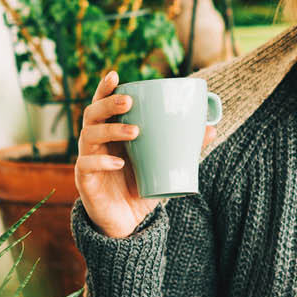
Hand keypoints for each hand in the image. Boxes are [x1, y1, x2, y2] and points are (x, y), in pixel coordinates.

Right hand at [75, 70, 215, 238]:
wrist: (127, 221)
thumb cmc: (142, 185)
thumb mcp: (163, 163)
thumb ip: (183, 146)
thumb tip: (211, 128)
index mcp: (110, 132)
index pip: (101, 105)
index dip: (105, 88)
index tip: (115, 75)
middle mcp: (95, 142)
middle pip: (91, 115)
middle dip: (108, 104)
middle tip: (128, 102)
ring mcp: (87, 160)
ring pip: (88, 136)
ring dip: (111, 130)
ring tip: (135, 131)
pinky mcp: (85, 181)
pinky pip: (86, 166)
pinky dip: (102, 163)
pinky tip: (118, 163)